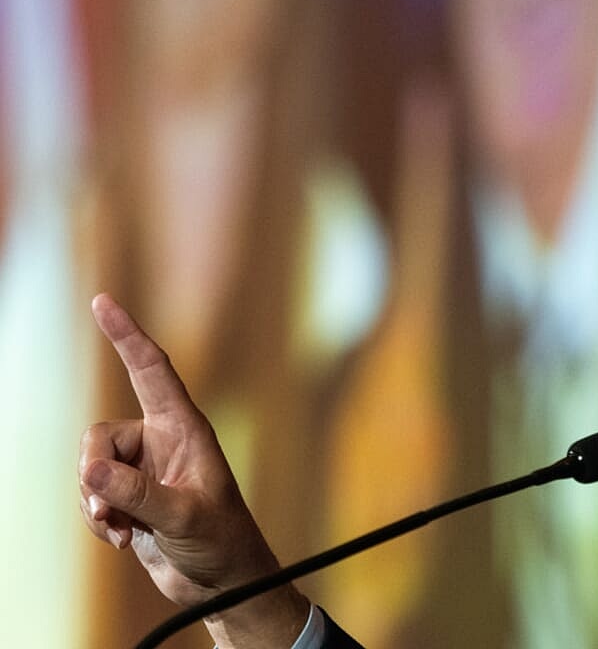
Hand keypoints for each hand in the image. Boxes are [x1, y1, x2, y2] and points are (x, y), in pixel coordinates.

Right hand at [78, 294, 309, 647]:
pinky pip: (93, 496)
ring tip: (122, 531)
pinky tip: (123, 541)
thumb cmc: (222, 542)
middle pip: (99, 436)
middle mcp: (161, 442)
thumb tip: (89, 472)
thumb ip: (137, 494)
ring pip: (90, 469)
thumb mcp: (183, 517)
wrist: (222, 582)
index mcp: (185, 429)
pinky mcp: (130, 498)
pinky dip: (99, 520)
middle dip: (92, 473)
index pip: (152, 370)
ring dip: (96, 504)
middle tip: (107, 510)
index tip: (103, 301)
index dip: (128, 334)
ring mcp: (143, 471)